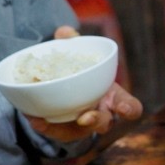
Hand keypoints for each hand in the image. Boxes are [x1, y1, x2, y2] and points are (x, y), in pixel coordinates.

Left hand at [26, 26, 143, 140]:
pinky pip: (56, 132)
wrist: (66, 90)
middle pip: (105, 123)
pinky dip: (45, 127)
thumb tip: (64, 33)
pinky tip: (34, 119)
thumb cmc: (82, 72)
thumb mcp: (79, 56)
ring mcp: (83, 126)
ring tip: (46, 121)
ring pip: (80, 132)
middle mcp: (102, 114)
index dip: (129, 109)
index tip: (122, 108)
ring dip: (65, 128)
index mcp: (114, 98)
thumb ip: (74, 43)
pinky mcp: (65, 131)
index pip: (130, 107)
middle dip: (96, 120)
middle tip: (85, 117)